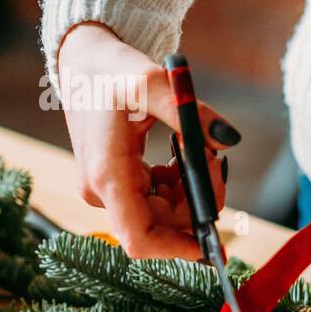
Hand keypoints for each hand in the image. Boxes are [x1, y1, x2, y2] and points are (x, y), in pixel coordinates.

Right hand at [55, 22, 239, 258]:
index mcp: (106, 175)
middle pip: (160, 226)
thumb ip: (191, 114)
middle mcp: (102, 190)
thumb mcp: (152, 83)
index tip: (212, 239)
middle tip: (216, 162)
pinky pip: (154, 198)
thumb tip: (228, 141)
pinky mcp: (113, 182)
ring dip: (189, 189)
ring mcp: (106, 189)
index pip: (140, 239)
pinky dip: (176, 183)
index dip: (177, 249)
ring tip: (200, 149)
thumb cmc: (112, 71)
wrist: (82, 62)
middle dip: (196, 202)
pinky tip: (181, 153)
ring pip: (161, 212)